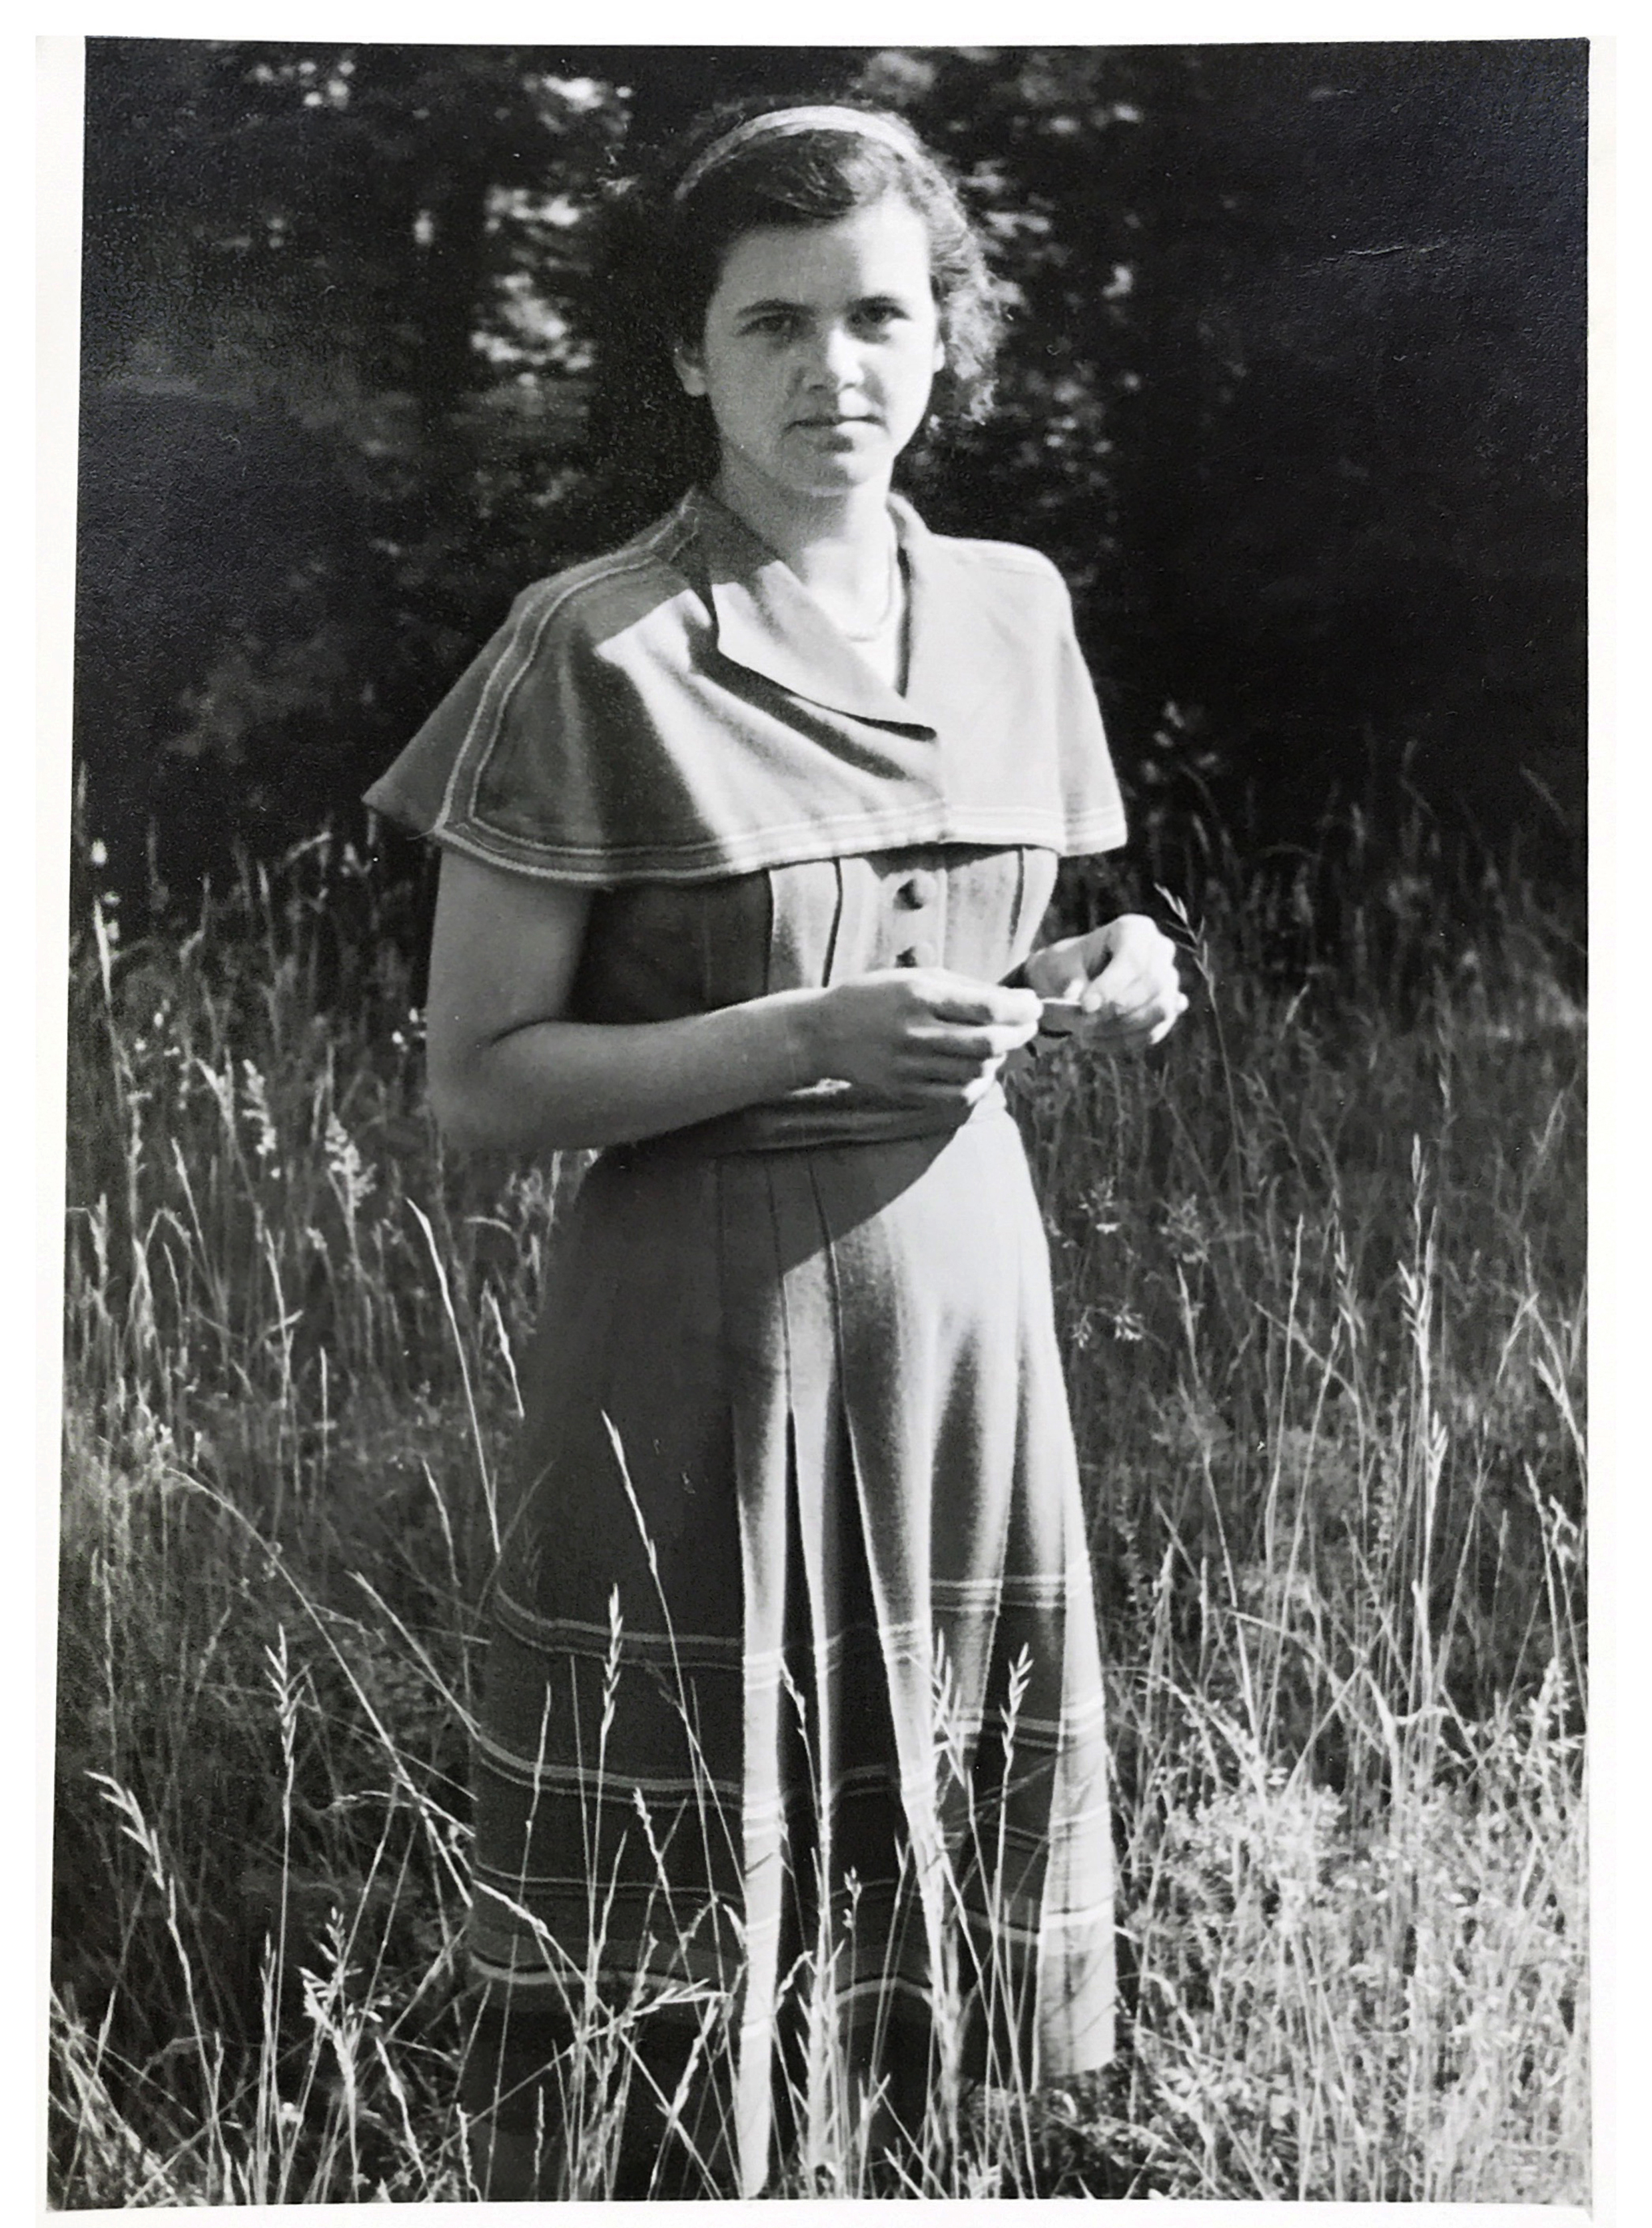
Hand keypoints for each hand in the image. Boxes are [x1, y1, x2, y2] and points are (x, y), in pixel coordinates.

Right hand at [808, 968, 1041, 1107]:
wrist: (825, 1032)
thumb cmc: (877, 996)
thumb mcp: (916, 977)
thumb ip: (965, 988)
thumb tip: (1016, 1000)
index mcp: (919, 995)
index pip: (988, 1007)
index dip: (1021, 1009)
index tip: (1034, 1005)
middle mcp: (915, 1032)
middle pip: (988, 1042)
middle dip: (1018, 1034)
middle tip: (1026, 1026)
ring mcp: (909, 1066)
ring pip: (977, 1071)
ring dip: (999, 1058)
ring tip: (999, 1045)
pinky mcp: (905, 1090)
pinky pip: (957, 1094)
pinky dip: (978, 1083)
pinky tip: (979, 1069)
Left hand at [1022, 915, 1187, 1052]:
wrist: (1075, 980)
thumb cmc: (1069, 965)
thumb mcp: (1061, 966)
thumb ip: (1070, 980)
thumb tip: (1074, 998)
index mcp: (1135, 929)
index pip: (1134, 958)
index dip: (1111, 986)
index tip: (1085, 1006)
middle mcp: (1160, 951)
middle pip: (1154, 984)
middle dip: (1117, 1010)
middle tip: (1083, 1024)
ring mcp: (1169, 981)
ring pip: (1159, 1010)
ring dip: (1121, 1029)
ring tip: (1084, 1034)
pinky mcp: (1167, 1010)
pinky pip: (1154, 1031)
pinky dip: (1123, 1041)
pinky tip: (1095, 1040)